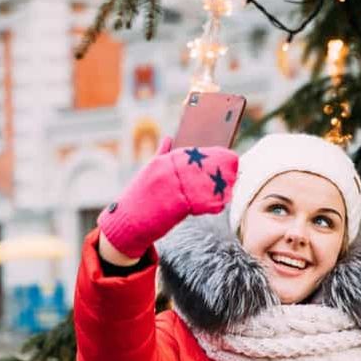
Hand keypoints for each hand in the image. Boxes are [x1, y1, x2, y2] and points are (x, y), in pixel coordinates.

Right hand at [97, 137, 237, 258]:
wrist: (127, 223)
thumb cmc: (139, 199)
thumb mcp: (147, 174)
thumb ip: (160, 154)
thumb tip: (168, 137)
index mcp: (160, 163)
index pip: (190, 154)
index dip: (208, 155)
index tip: (223, 155)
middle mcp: (166, 172)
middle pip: (200, 167)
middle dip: (217, 168)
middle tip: (233, 169)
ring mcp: (171, 188)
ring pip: (202, 183)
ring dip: (218, 185)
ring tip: (230, 186)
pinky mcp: (176, 205)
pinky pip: (199, 202)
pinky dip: (212, 203)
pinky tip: (220, 204)